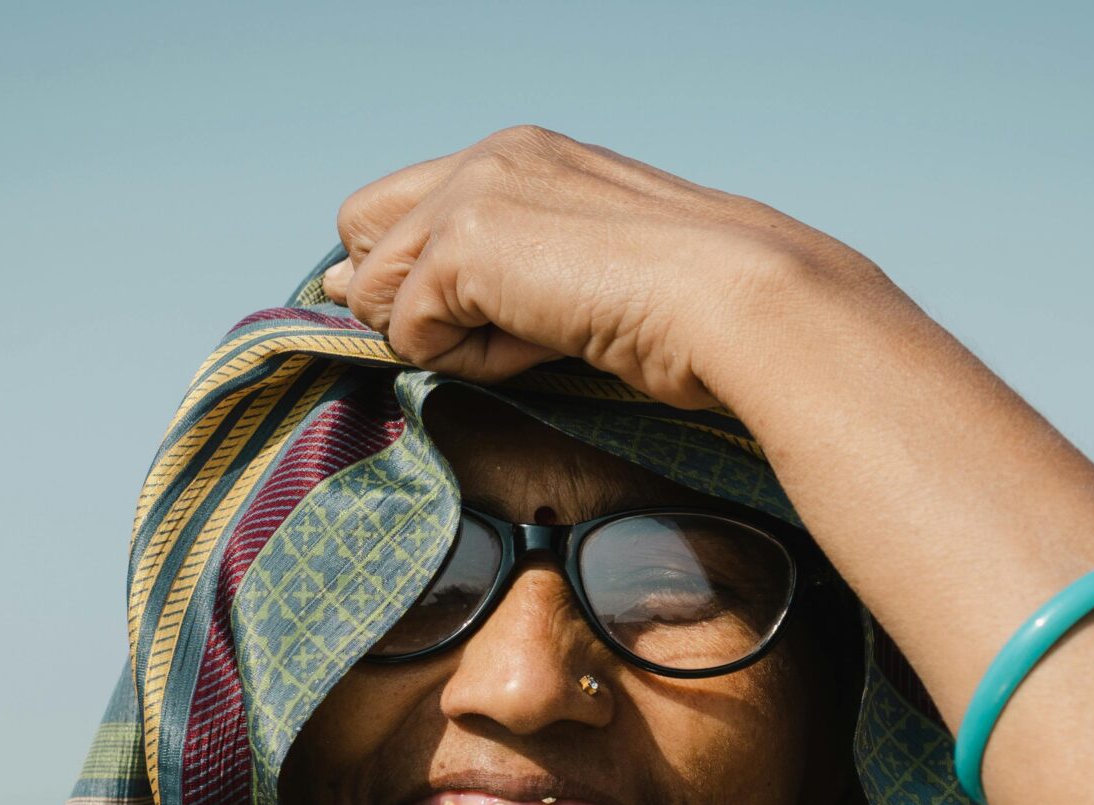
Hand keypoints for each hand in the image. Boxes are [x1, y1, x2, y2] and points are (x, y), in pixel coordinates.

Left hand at [321, 127, 859, 410]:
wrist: (733, 299)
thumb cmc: (678, 308)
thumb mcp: (570, 277)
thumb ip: (483, 277)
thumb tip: (367, 298)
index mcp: (521, 155)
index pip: (402, 205)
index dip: (413, 270)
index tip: (481, 316)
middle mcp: (488, 156)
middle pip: (360, 229)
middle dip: (404, 294)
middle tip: (495, 329)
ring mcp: (472, 192)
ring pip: (377, 288)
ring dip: (445, 336)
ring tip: (534, 338)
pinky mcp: (463, 244)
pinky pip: (408, 330)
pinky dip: (465, 359)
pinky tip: (536, 345)